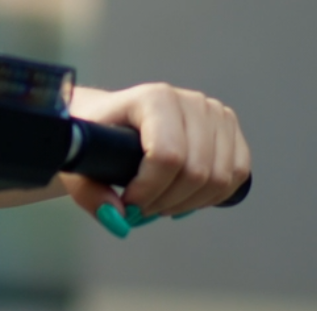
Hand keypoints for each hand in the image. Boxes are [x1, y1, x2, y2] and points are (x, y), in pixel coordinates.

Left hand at [65, 82, 250, 225]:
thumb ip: (92, 193)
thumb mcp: (79, 159)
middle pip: (196, 171)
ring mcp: (213, 112)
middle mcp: (189, 100)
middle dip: (167, 201)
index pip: (167, 155)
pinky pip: (237, 174)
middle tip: (143, 208)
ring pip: (219, 177)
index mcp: (153, 98)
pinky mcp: (230, 129)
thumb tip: (119, 218)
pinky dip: (213, 195)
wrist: (110, 117)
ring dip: (189, 202)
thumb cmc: (95, 135)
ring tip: (161, 202)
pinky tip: (187, 196)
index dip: (150, 190)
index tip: (129, 202)